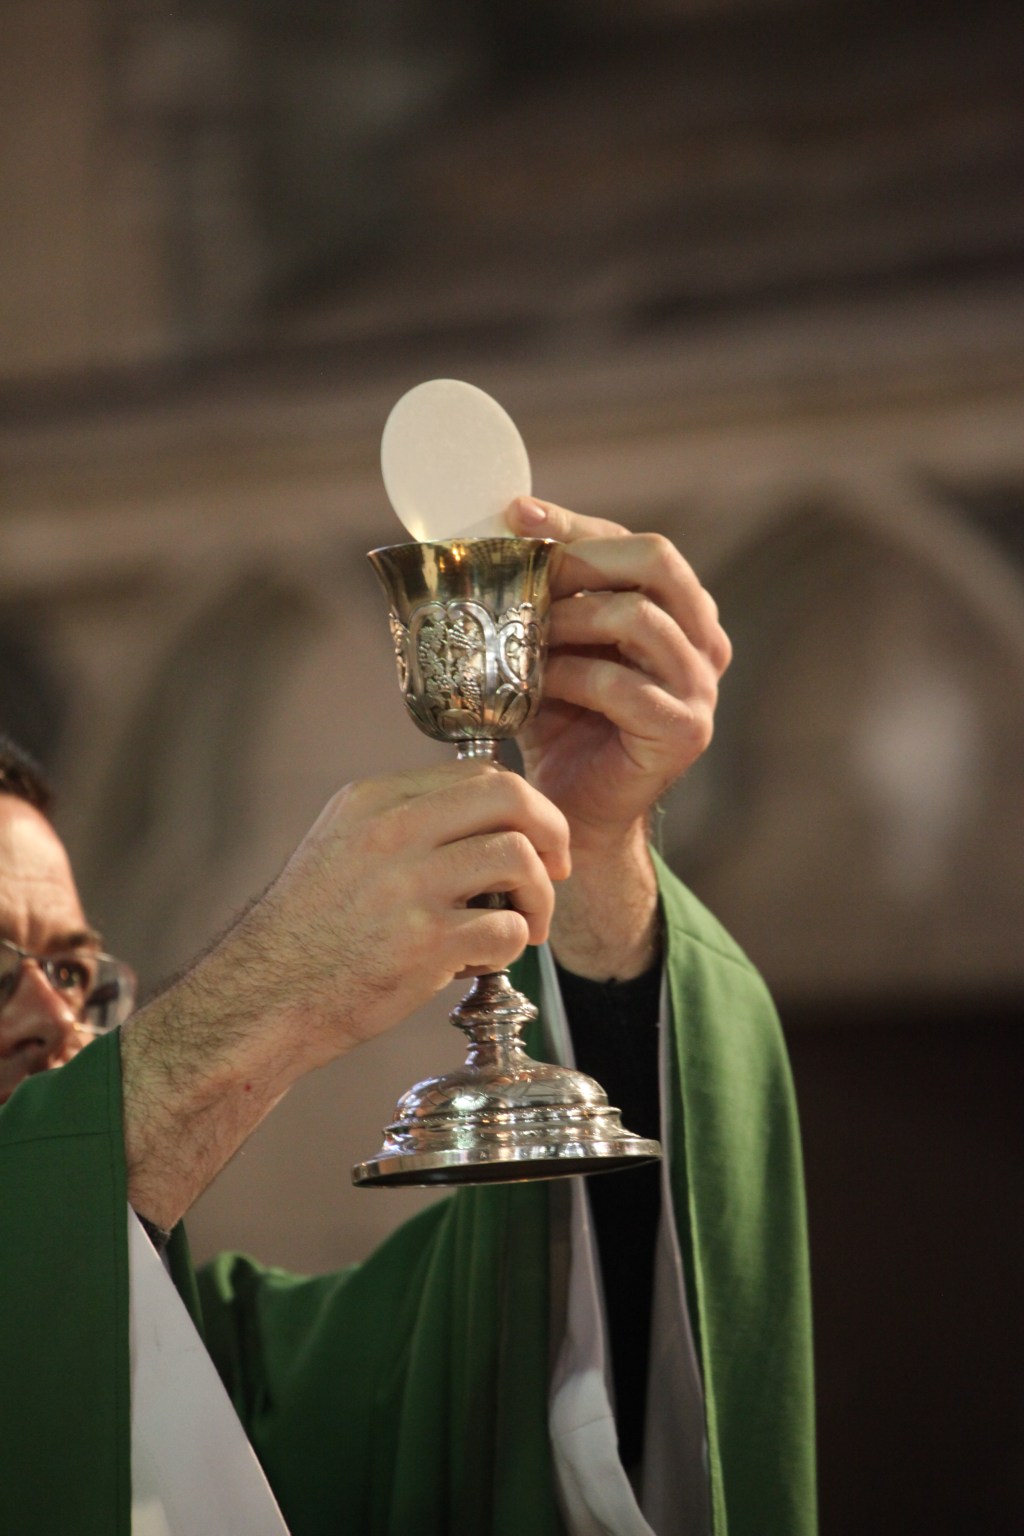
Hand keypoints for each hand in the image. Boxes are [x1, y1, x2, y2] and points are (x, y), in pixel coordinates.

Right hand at [240, 760, 569, 1061]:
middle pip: (510, 797)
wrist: (264, 996)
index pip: (478, 773)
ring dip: (539, 897)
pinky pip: (506, 927)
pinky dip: (510, 946)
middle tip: (556, 868)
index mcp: (373, 800)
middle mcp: (392, 832)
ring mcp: (410, 886)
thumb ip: (404, 825)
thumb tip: (484, 820)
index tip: (536, 837)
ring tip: (523, 926)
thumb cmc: (308, 932)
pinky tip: (482, 960)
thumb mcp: (341, 845)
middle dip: (551, 832)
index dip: (525, 803)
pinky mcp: (424, 942)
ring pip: (519, 858)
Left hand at [505, 496, 730, 978]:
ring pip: (639, 617)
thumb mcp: (551, 643)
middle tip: (526, 570)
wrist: (573, 812)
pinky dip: (570, 675)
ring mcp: (702, 687)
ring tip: (522, 632)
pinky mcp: (684, 731)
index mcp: (682, 610)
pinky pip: (623, 684)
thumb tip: (494, 528)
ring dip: (569, 617)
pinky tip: (533, 682)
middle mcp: (705, 640)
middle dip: (582, 557)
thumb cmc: (561, 721)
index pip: (636, 544)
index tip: (515, 514)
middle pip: (658, 561)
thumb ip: (545, 593)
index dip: (575, 523)